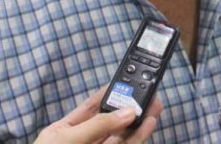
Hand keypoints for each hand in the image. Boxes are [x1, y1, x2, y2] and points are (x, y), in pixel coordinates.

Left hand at [34, 87, 162, 143]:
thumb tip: (126, 111)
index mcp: (66, 131)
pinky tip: (147, 126)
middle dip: (130, 108)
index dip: (108, 94)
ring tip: (154, 110)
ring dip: (139, 123)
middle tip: (149, 96)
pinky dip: (137, 137)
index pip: (89, 108)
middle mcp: (83, 142)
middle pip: (110, 122)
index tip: (125, 82)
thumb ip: (97, 125)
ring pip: (121, 137)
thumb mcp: (68, 138)